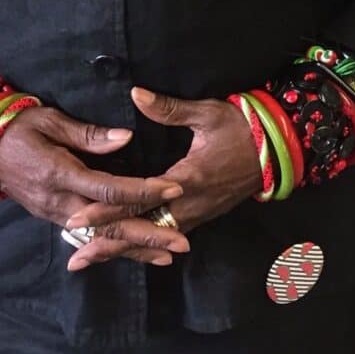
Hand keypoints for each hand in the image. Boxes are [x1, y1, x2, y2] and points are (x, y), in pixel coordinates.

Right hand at [0, 105, 190, 267]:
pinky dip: (113, 247)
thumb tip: (126, 139)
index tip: (173, 188)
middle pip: (109, 224)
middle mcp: (59, 202)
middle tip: (182, 241)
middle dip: (147, 234)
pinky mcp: (53, 219)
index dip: (142, 191)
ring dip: (135, 247)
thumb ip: (89, 134)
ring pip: (101, 237)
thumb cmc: (19, 127)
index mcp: (60, 173)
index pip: (108, 189)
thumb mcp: (51, 120)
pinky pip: (88, 237)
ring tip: (168, 254)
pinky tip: (135, 253)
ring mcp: (54, 215)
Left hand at [63, 87, 260, 266]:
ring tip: (92, 259)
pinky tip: (128, 250)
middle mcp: (189, 205)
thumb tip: (135, 94)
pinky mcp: (201, 216)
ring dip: (123, 248)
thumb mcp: (206, 113)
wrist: (278, 151)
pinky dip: (144, 245)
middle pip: (142, 230)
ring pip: (153, 239)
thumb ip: (168, 108)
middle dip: (109, 242)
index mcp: (187, 179)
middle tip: (76, 259)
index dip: (109, 208)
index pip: (140, 198)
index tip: (80, 217)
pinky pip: (167, 236)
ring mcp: (197, 215)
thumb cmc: (241, 127)